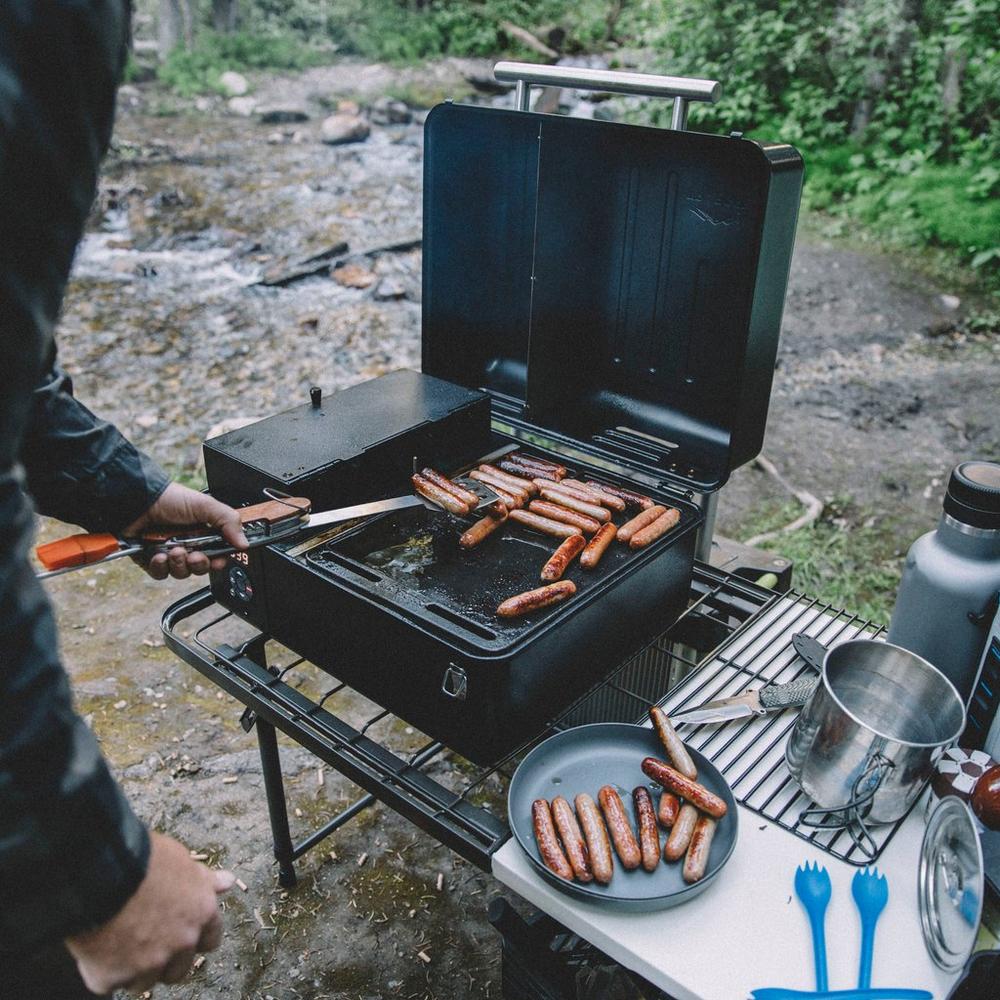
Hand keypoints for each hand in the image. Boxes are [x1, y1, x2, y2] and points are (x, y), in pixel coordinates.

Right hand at [66, 833, 234, 993]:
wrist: (99, 874)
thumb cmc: (141, 859)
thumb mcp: (181, 860)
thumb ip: (204, 880)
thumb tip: (228, 882)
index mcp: (202, 913)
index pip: (210, 940)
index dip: (194, 937)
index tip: (181, 932)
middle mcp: (181, 942)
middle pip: (179, 969)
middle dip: (165, 959)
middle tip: (144, 939)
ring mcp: (148, 964)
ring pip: (144, 981)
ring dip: (133, 968)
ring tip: (117, 939)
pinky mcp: (113, 978)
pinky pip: (109, 983)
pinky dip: (102, 970)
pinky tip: (96, 946)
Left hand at [124, 482, 247, 579]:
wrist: (136, 502)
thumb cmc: (169, 499)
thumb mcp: (205, 505)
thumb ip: (229, 521)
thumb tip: (243, 542)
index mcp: (205, 532)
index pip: (219, 554)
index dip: (219, 560)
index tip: (218, 560)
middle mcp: (189, 544)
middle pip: (201, 567)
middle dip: (199, 564)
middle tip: (194, 555)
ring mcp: (170, 553)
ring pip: (182, 573)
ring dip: (179, 564)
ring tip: (173, 551)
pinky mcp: (152, 561)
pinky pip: (161, 574)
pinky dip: (161, 567)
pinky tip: (159, 555)